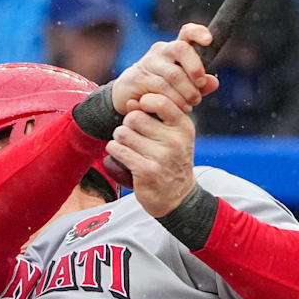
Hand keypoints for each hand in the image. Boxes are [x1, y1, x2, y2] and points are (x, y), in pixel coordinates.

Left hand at [106, 93, 195, 217]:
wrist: (178, 197)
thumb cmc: (172, 162)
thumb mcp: (173, 136)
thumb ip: (155, 116)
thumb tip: (131, 102)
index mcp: (183, 127)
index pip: (160, 101)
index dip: (144, 102)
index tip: (142, 112)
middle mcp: (175, 141)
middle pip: (134, 117)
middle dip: (127, 124)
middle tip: (132, 135)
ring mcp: (161, 157)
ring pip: (122, 133)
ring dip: (119, 138)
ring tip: (128, 146)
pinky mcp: (146, 171)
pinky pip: (118, 150)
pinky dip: (115, 150)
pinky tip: (122, 155)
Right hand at [112, 24, 220, 115]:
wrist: (127, 97)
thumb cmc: (160, 91)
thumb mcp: (183, 87)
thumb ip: (199, 85)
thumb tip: (215, 82)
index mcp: (174, 49)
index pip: (187, 32)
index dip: (198, 32)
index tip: (209, 40)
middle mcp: (161, 51)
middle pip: (181, 49)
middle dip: (195, 69)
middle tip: (200, 86)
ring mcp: (148, 63)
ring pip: (173, 74)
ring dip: (186, 92)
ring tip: (191, 104)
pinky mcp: (138, 77)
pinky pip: (161, 88)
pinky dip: (173, 100)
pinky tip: (178, 108)